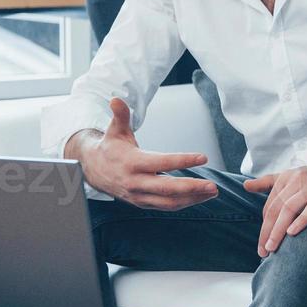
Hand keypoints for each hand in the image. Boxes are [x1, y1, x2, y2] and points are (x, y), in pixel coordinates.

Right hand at [75, 98, 217, 209]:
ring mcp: (139, 196)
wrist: (93, 170)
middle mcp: (135, 182)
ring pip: (168, 202)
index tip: (203, 157)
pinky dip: (184, 203)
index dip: (182, 161)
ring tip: (212, 192)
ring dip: (192, 199)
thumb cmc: (111, 147)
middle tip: (213, 186)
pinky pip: (166, 206)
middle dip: (192, 188)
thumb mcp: (115, 130)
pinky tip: (199, 197)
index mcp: (132, 163)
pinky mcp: (142, 203)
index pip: (161, 163)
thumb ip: (121, 115)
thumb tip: (116, 99)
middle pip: (167, 189)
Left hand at [243, 159, 306, 256]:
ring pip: (289, 209)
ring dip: (278, 230)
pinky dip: (300, 221)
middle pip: (276, 208)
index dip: (263, 225)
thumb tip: (246, 186)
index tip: (261, 244)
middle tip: (262, 251)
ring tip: (272, 247)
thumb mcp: (295, 177)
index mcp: (288, 177)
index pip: (270, 205)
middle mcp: (298, 180)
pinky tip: (292, 234)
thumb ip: (270, 182)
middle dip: (266, 231)